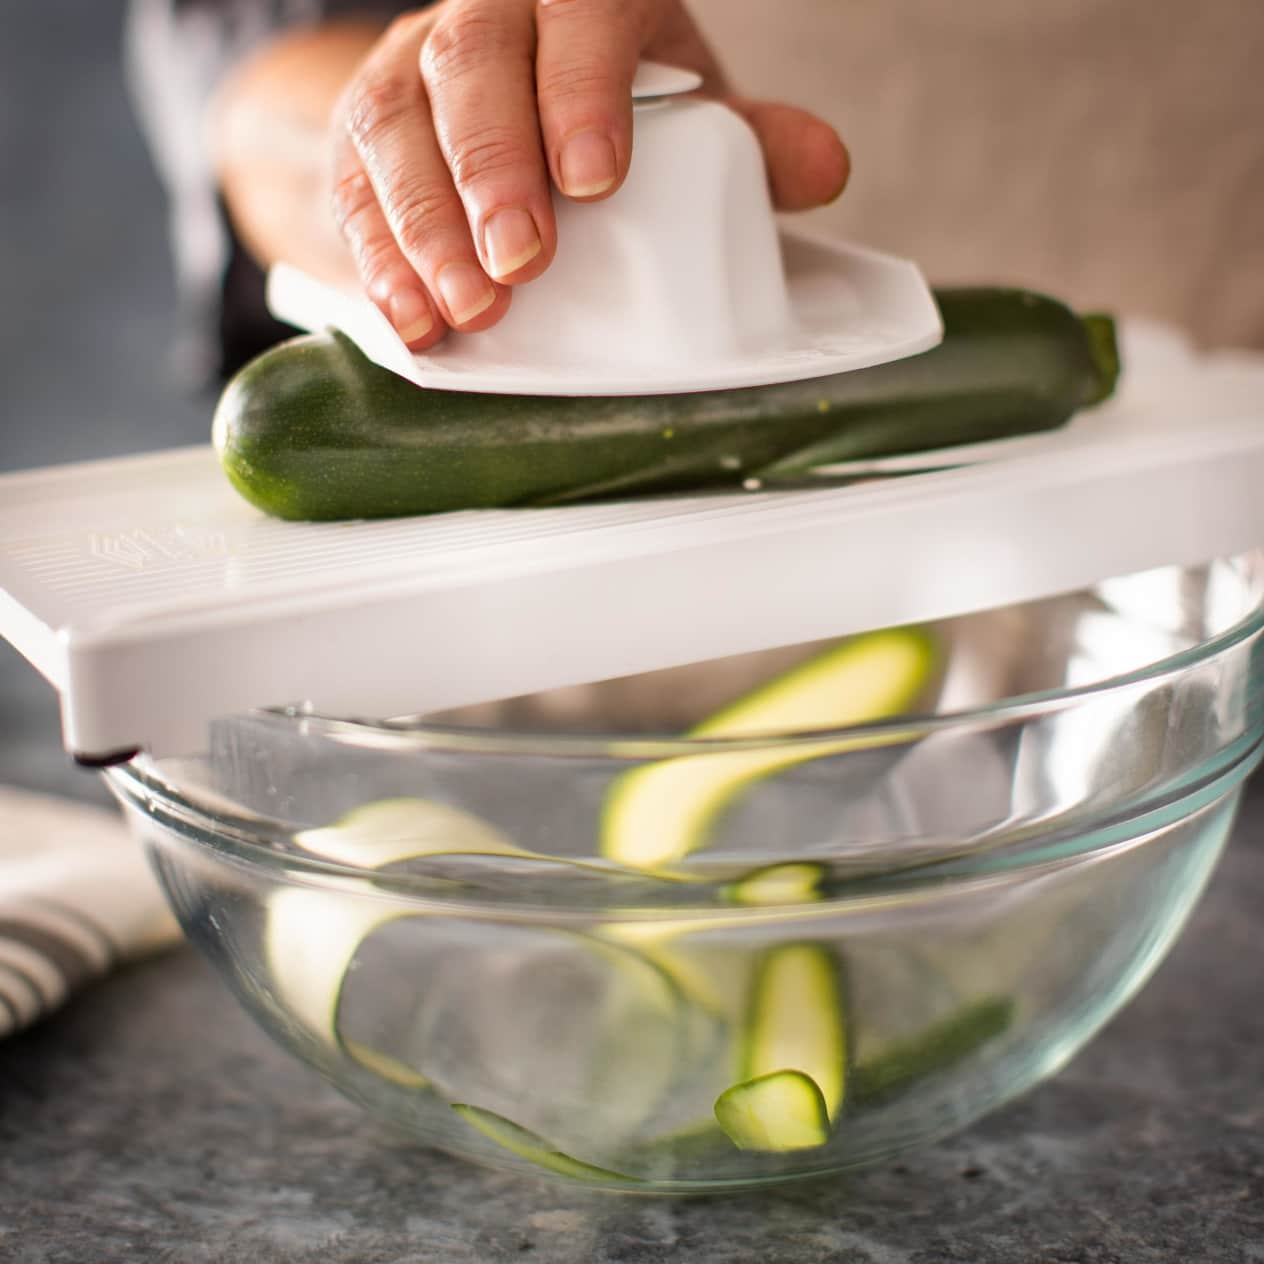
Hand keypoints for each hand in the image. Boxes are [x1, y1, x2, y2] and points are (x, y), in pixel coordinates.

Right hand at [329, 0, 850, 347]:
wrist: (503, 101)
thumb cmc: (607, 109)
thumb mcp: (685, 111)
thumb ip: (749, 139)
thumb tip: (825, 166)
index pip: (577, 8)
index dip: (581, 87)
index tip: (596, 180)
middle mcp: (485, 17)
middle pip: (471, 62)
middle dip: (494, 167)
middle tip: (522, 262)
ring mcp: (410, 70)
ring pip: (397, 124)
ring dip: (428, 225)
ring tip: (468, 308)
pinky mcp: (363, 134)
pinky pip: (354, 185)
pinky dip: (379, 258)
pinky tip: (411, 317)